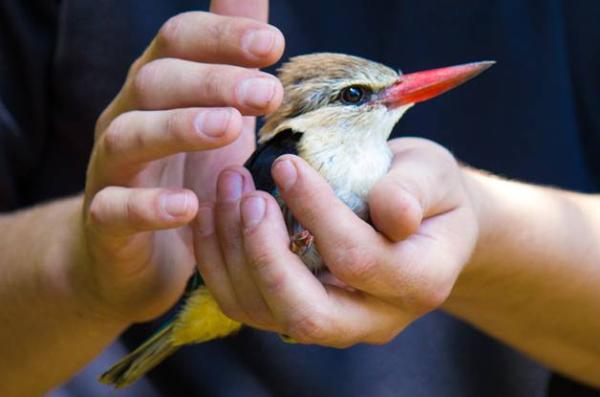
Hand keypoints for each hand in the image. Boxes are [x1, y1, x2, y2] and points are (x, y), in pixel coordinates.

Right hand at [79, 0, 283, 323]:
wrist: (133, 248)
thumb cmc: (186, 171)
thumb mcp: (216, 111)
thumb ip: (230, 58)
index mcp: (159, 87)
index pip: (179, 41)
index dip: (222, 37)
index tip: (273, 45)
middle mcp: (129, 117)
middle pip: (158, 82)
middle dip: (214, 81)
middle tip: (267, 92)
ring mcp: (112, 169)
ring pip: (130, 136)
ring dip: (180, 127)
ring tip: (229, 128)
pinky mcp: (106, 221)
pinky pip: (117, 209)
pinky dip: (150, 206)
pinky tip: (188, 206)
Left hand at [194, 137, 478, 345]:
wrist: (419, 221)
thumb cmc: (427, 192)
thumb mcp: (433, 175)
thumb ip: (413, 191)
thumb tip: (394, 213)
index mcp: (419, 281)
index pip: (359, 259)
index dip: (317, 213)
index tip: (287, 164)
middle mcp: (374, 318)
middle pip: (306, 314)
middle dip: (266, 255)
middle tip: (249, 196)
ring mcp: (333, 323)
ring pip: (265, 313)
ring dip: (234, 253)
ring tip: (228, 190)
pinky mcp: (296, 311)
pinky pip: (245, 303)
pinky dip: (221, 261)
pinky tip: (216, 213)